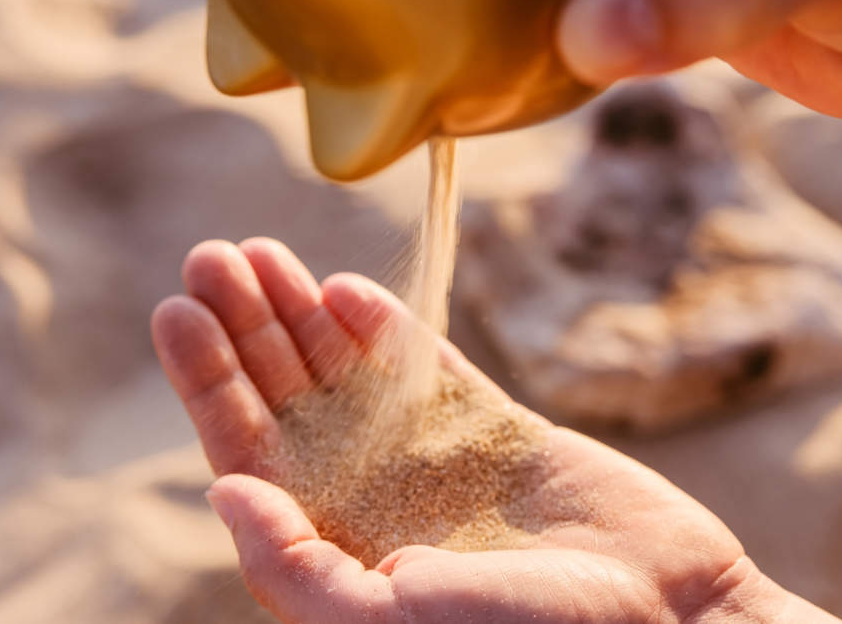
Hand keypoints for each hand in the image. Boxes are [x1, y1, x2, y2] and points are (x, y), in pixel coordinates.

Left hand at [151, 238, 838, 621]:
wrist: (667, 615)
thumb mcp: (392, 622)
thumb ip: (298, 570)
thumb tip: (222, 492)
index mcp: (336, 548)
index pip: (248, 455)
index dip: (208, 383)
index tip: (174, 311)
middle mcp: (370, 500)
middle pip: (287, 401)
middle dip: (245, 329)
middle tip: (209, 258)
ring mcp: (428, 460)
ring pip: (344, 375)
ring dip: (298, 314)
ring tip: (254, 253)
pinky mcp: (489, 428)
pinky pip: (422, 369)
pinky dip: (382, 330)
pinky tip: (342, 291)